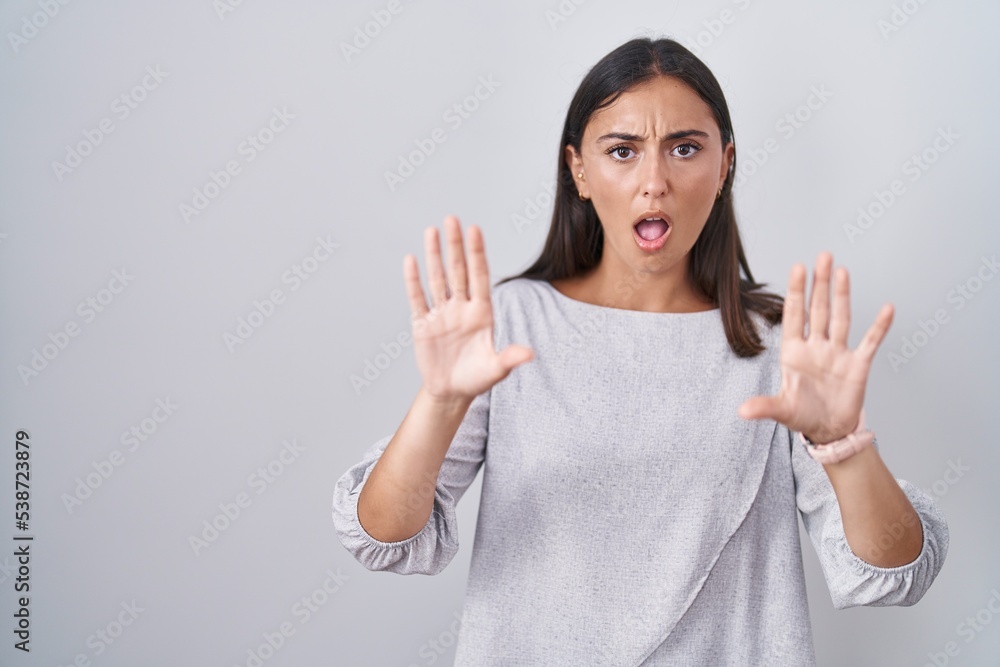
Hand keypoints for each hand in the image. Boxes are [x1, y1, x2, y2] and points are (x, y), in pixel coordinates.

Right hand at [404, 215, 533, 403]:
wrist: (451, 392)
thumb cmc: (477, 378)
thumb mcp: (496, 370)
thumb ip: (510, 358)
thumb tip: (530, 354)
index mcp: (481, 313)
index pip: (479, 276)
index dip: (477, 253)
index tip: (475, 229)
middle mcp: (461, 308)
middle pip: (458, 271)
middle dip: (455, 245)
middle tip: (452, 219)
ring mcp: (441, 314)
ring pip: (437, 279)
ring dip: (434, 256)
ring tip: (432, 230)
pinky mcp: (423, 325)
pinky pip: (417, 299)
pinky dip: (413, 281)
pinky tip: (411, 260)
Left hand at [737, 252, 893, 442]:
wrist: (828, 431)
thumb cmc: (802, 417)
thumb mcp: (781, 411)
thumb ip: (764, 407)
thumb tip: (741, 412)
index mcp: (794, 352)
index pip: (794, 315)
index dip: (796, 292)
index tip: (797, 267)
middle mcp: (816, 347)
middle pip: (818, 309)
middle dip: (820, 284)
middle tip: (823, 255)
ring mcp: (838, 353)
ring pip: (841, 318)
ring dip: (842, 295)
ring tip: (842, 270)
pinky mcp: (858, 365)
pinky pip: (871, 342)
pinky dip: (880, 326)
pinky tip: (887, 308)